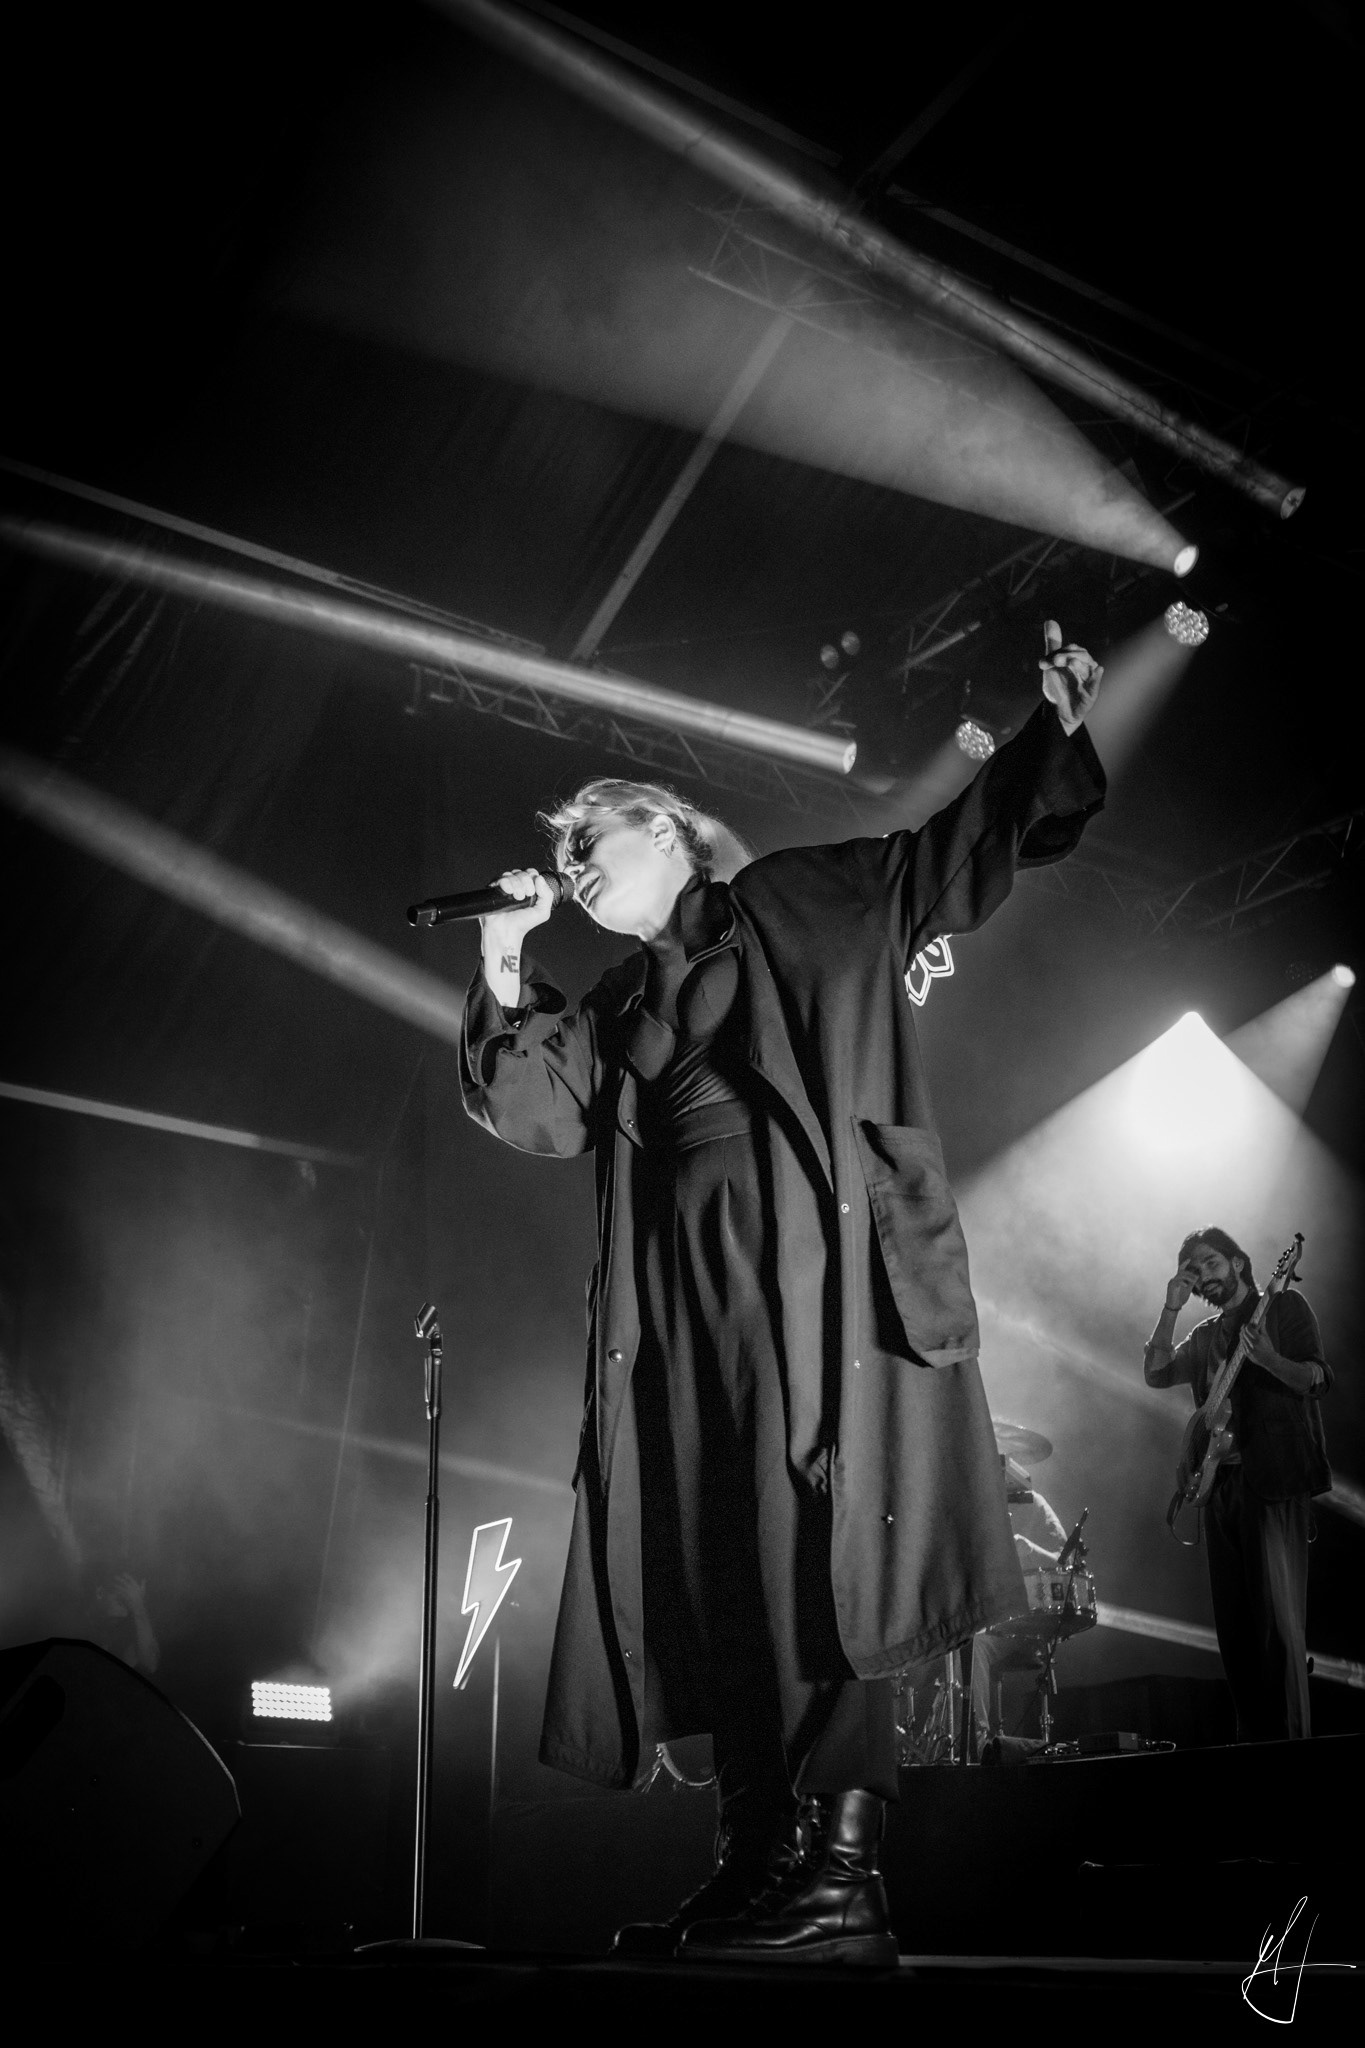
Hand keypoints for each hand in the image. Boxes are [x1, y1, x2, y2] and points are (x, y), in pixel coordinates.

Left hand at [109, 1572, 145, 1609]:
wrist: (139, 1608)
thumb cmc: (140, 1600)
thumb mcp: (142, 1591)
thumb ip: (143, 1584)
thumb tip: (144, 1578)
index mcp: (137, 1587)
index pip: (131, 1580)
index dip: (127, 1576)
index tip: (123, 1573)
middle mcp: (134, 1589)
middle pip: (125, 1583)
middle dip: (120, 1579)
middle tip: (115, 1577)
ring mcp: (130, 1594)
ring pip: (123, 1588)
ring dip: (118, 1586)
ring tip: (113, 1585)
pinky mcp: (127, 1599)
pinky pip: (122, 1595)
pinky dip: (118, 1593)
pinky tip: (115, 1592)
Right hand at [479, 869, 555, 953]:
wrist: (507, 932)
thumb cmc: (523, 924)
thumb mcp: (542, 912)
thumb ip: (547, 895)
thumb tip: (539, 878)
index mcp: (527, 888)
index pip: (531, 873)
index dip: (533, 877)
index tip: (533, 891)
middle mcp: (515, 886)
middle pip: (522, 872)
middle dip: (526, 882)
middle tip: (525, 896)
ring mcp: (504, 887)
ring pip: (511, 874)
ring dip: (517, 885)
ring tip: (517, 898)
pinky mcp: (493, 890)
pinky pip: (500, 879)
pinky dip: (506, 883)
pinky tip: (509, 893)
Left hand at [1039, 618, 1102, 732]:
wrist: (1058, 711)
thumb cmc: (1059, 686)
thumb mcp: (1052, 664)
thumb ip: (1053, 644)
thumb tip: (1050, 620)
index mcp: (1077, 660)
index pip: (1072, 649)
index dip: (1058, 652)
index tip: (1043, 663)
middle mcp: (1085, 668)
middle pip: (1082, 655)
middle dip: (1067, 656)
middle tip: (1054, 661)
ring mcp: (1089, 681)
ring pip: (1089, 667)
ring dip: (1079, 663)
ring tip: (1069, 662)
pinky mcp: (1091, 694)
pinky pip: (1096, 684)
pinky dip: (1097, 677)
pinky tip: (1098, 669)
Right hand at [1164, 1265, 1195, 1312]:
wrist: (1174, 1306)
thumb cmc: (1180, 1298)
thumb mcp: (1188, 1290)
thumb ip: (1191, 1283)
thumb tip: (1197, 1276)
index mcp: (1178, 1280)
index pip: (1181, 1269)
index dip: (1184, 1264)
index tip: (1189, 1259)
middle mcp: (1174, 1280)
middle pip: (1181, 1272)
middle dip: (1189, 1273)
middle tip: (1196, 1276)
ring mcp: (1172, 1283)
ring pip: (1180, 1276)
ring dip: (1188, 1277)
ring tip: (1193, 1280)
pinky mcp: (1171, 1287)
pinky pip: (1177, 1282)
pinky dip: (1182, 1282)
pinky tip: (1186, 1285)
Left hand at [1244, 1324, 1280, 1373]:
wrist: (1270, 1360)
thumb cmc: (1269, 1347)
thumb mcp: (1266, 1337)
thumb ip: (1262, 1327)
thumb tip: (1264, 1317)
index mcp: (1258, 1339)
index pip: (1248, 1328)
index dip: (1248, 1325)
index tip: (1250, 1324)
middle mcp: (1252, 1345)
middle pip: (1243, 1332)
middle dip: (1244, 1328)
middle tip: (1246, 1326)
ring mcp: (1249, 1350)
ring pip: (1241, 1338)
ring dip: (1242, 1334)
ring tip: (1245, 1332)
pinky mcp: (1246, 1354)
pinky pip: (1241, 1344)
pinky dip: (1243, 1340)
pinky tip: (1245, 1339)